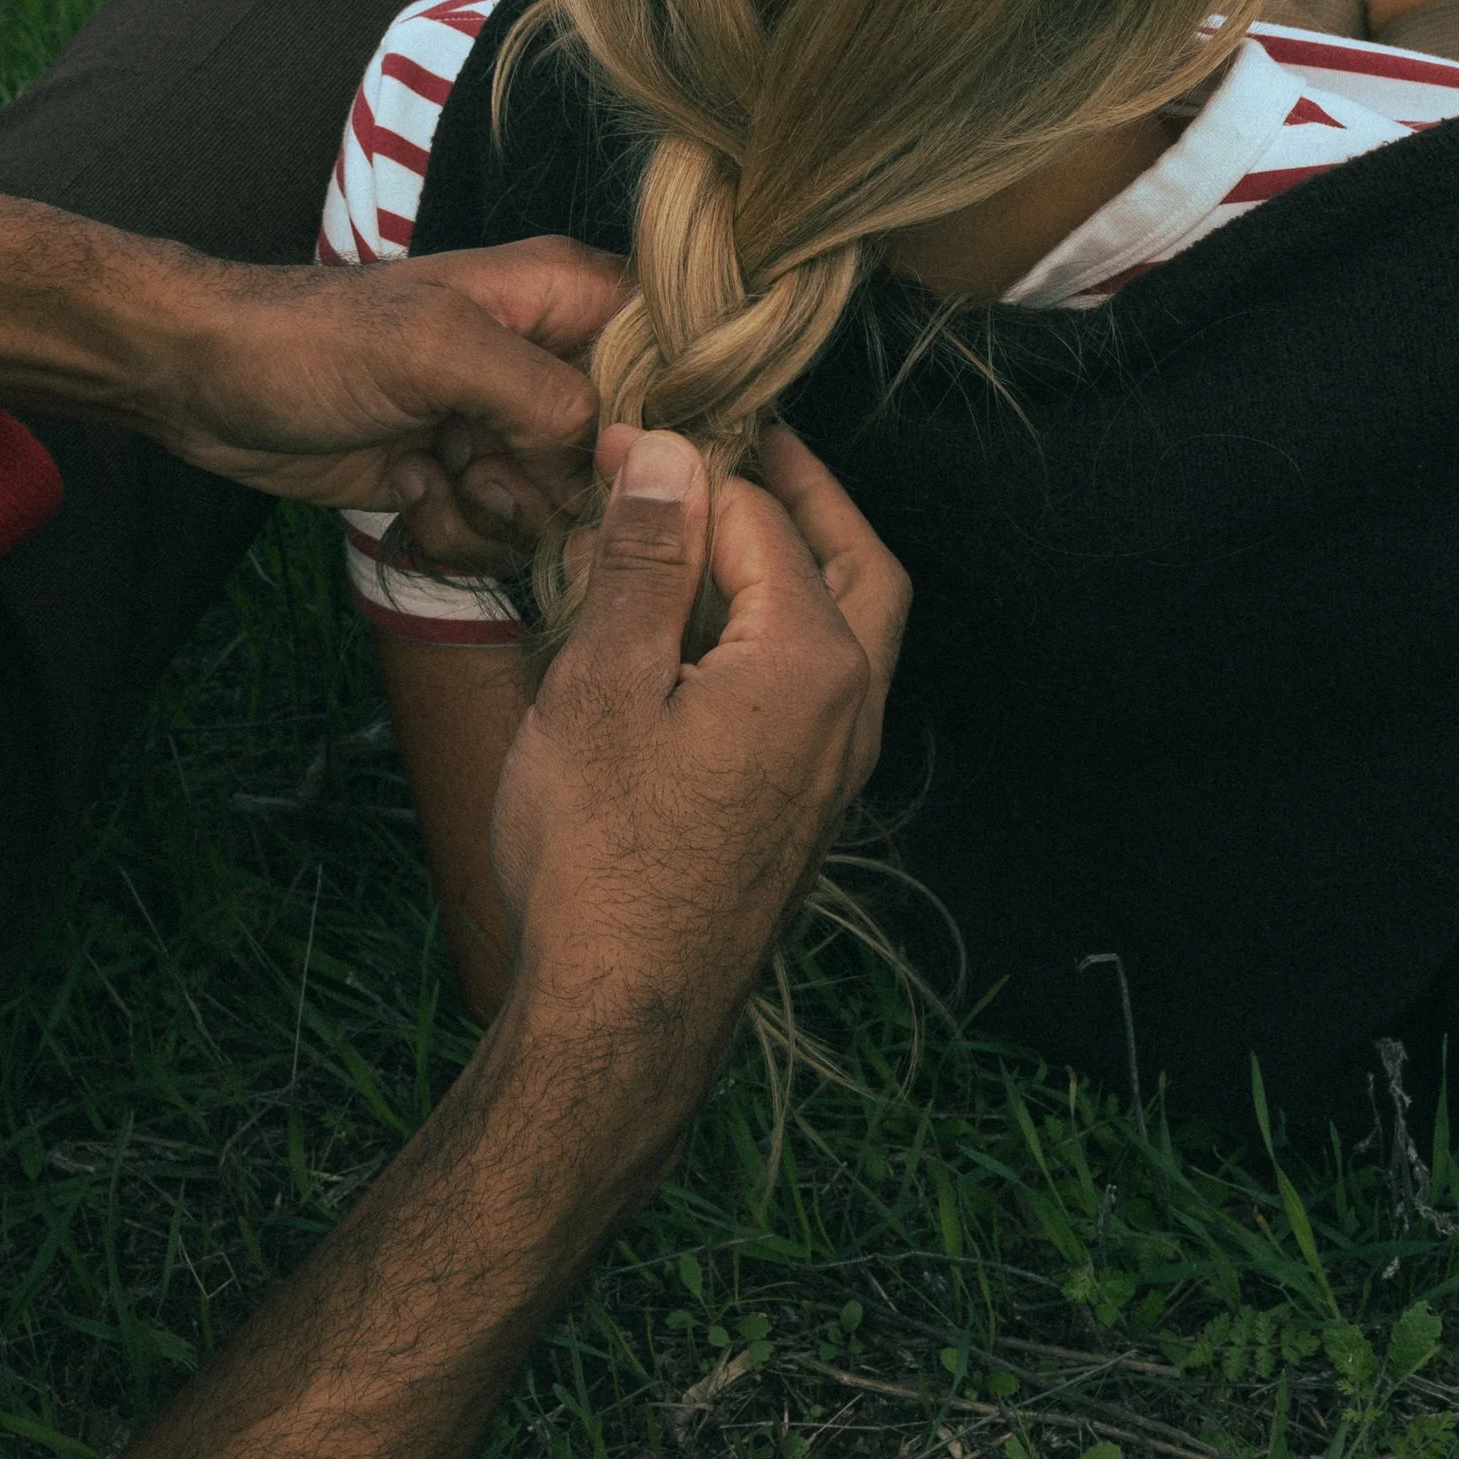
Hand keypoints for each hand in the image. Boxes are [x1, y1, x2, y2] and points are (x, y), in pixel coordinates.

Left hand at [134, 236, 624, 566]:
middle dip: (558, 485)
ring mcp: (507, 425)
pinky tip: (406, 486)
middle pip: (626, 454)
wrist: (207, 383)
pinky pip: (504, 534)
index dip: (665, 418)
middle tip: (484, 461)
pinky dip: (455, 530)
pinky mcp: (464, 479)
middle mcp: (551, 360)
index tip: (614, 458)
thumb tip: (611, 461)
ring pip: (565, 508)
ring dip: (496, 513)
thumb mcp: (437, 351)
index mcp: (565, 296)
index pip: (676, 353)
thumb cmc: (313, 340)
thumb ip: (546, 397)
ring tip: (430, 466)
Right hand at [486, 423, 908, 1120]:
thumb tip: (669, 454)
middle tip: (744, 445)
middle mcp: (849, 710)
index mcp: (812, 662)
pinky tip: (705, 636)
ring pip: (847, 629)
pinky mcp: (805, 810)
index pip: (762, 518)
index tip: (621, 442)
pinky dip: (780, 632)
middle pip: (857, 565)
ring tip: (719, 528)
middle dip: (803, 496)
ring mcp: (835, 768)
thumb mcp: (604, 684)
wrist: (623, 1016)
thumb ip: (647, 561)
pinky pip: (817, 688)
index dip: (687, 467)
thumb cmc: (601, 854)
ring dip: (798, 564)